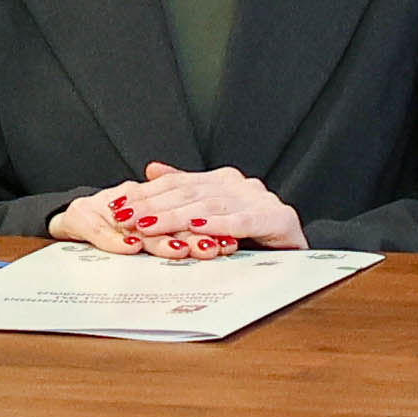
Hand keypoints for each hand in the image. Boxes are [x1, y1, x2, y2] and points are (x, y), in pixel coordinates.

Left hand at [62, 163, 300, 259]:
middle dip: (152, 206)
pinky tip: (198, 229)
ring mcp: (261, 200)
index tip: (118, 204)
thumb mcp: (213, 211)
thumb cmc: (255, 233)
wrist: (299, 248)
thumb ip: (185, 190)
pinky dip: (220, 224)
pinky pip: (244, 221)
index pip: (177, 183)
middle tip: (124, 217)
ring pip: (210, 207)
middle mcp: (240, 185)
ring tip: (149, 225)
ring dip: (176, 217)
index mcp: (224, 180)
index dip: (146, 193)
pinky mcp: (279, 219)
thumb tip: (152, 169)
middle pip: (189, 194)